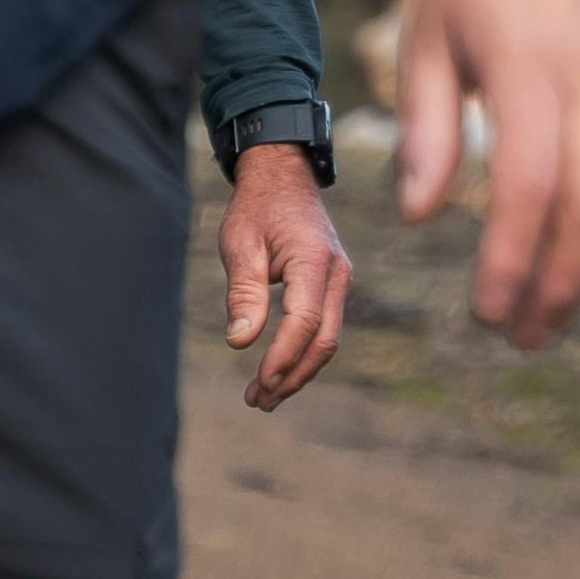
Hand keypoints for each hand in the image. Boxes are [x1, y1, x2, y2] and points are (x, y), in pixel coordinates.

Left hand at [217, 144, 353, 408]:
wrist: (285, 177)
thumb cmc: (257, 209)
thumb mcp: (240, 244)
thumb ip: (243, 292)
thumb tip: (240, 342)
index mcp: (313, 259)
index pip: (305, 320)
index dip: (283, 356)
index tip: (260, 383)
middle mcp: (336, 272)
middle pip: (324, 339)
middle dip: (292, 375)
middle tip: (258, 401)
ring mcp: (339, 279)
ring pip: (328, 338)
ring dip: (297, 370)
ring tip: (263, 396)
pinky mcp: (331, 285)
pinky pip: (324, 326)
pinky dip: (302, 352)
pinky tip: (278, 369)